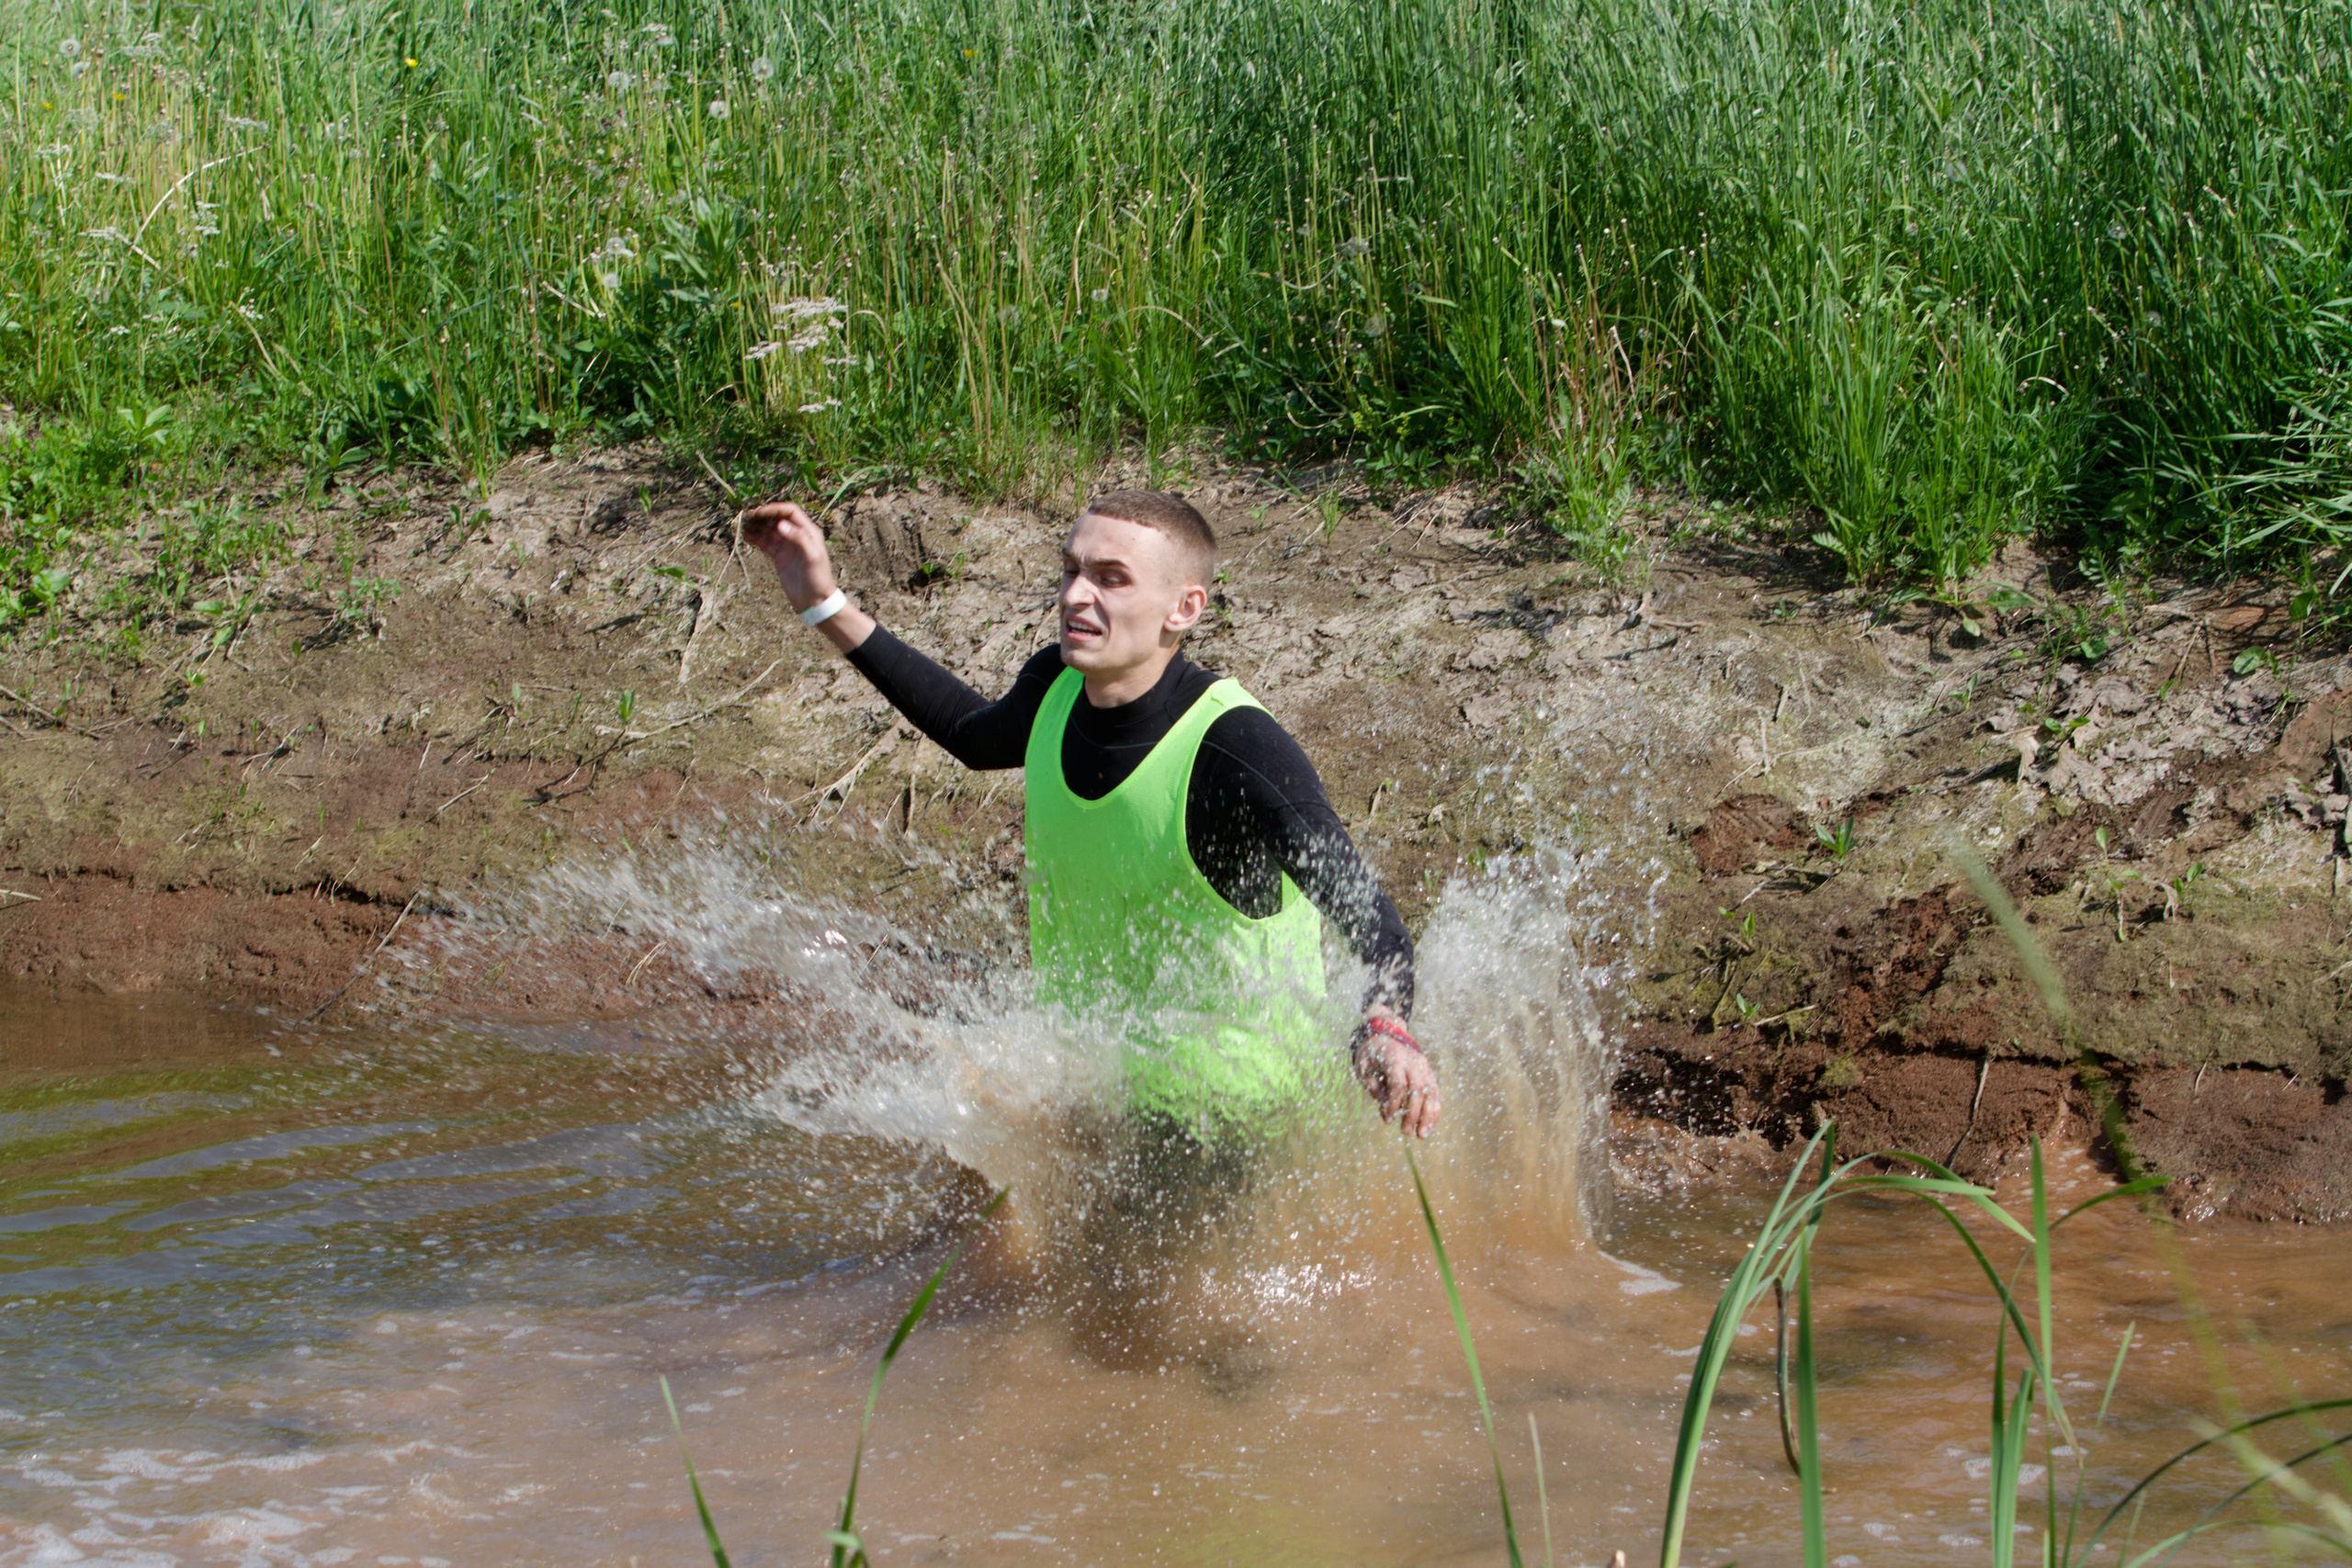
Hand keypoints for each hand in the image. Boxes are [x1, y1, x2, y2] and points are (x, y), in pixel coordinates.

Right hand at [739, 500, 835, 612]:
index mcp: (808, 532)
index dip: (775, 509)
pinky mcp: (779, 557)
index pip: (790, 512)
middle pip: (777, 519)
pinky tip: (746, 536)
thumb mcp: (812, 557)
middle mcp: (797, 536)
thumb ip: (798, 539)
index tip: (761, 512)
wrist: (815, 600)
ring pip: (769, 531)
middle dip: (763, 517)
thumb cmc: (818, 578)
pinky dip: (756, 539)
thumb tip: (780, 524)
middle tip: (748, 517)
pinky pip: (765, 543)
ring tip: (744, 526)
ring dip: (757, 527)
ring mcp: (787, 546)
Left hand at [1353, 1010, 1440, 1138]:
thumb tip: (1383, 1103)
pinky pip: (1436, 1091)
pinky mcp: (1428, 1071)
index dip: (1394, 1104)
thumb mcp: (1362, 1065)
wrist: (1386, 1032)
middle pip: (1417, 1091)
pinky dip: (1435, 1108)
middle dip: (1413, 1114)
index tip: (1388, 1119)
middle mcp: (1412, 1062)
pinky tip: (1431, 1124)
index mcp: (1394, 1058)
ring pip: (1431, 1092)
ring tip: (1422, 1134)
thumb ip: (1370, 1083)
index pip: (1398, 1085)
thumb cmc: (1371, 1052)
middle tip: (1406, 1132)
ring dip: (1428, 1115)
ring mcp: (1423, 1066)